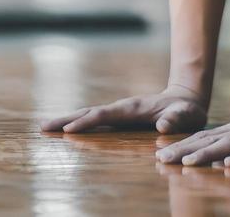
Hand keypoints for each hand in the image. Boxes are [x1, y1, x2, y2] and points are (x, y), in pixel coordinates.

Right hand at [40, 84, 208, 133]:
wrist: (186, 99)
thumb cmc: (186, 111)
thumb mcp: (186, 116)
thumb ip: (175, 119)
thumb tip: (162, 126)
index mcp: (132, 108)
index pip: (104, 115)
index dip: (87, 122)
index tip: (68, 129)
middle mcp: (121, 108)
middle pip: (88, 111)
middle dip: (66, 119)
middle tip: (42, 126)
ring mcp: (118, 112)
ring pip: (88, 114)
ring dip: (67, 120)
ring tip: (45, 126)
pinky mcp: (119, 117)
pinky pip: (94, 120)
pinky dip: (77, 123)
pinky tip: (65, 129)